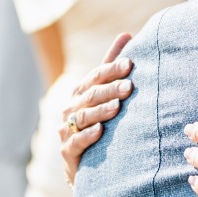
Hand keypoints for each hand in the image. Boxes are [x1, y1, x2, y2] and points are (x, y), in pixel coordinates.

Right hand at [59, 33, 133, 185]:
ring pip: (83, 117)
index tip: (130, 64)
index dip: (111, 69)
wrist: (85, 162)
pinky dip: (87, 135)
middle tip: (129, 87)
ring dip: (100, 111)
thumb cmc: (98, 120)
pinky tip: (100, 131)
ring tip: (117, 107)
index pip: (95, 76)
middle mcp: (70, 108)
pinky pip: (76, 141)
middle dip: (110, 90)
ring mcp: (67, 130)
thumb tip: (127, 34)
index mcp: (80, 92)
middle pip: (90, 95)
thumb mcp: (105, 92)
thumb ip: (112, 65)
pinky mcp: (68, 151)